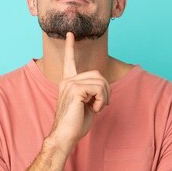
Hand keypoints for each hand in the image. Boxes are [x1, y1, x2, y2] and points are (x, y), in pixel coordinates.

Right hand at [48, 32, 110, 152]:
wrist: (65, 136)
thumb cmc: (75, 124)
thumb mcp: (86, 104)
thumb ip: (92, 92)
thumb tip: (103, 88)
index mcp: (68, 82)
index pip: (69, 61)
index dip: (70, 47)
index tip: (70, 34)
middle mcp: (67, 81)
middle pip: (98, 74)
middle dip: (106, 90)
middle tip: (101, 105)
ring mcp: (70, 84)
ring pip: (101, 81)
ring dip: (105, 97)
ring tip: (97, 108)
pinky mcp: (75, 90)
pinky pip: (99, 89)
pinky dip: (101, 100)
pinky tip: (94, 109)